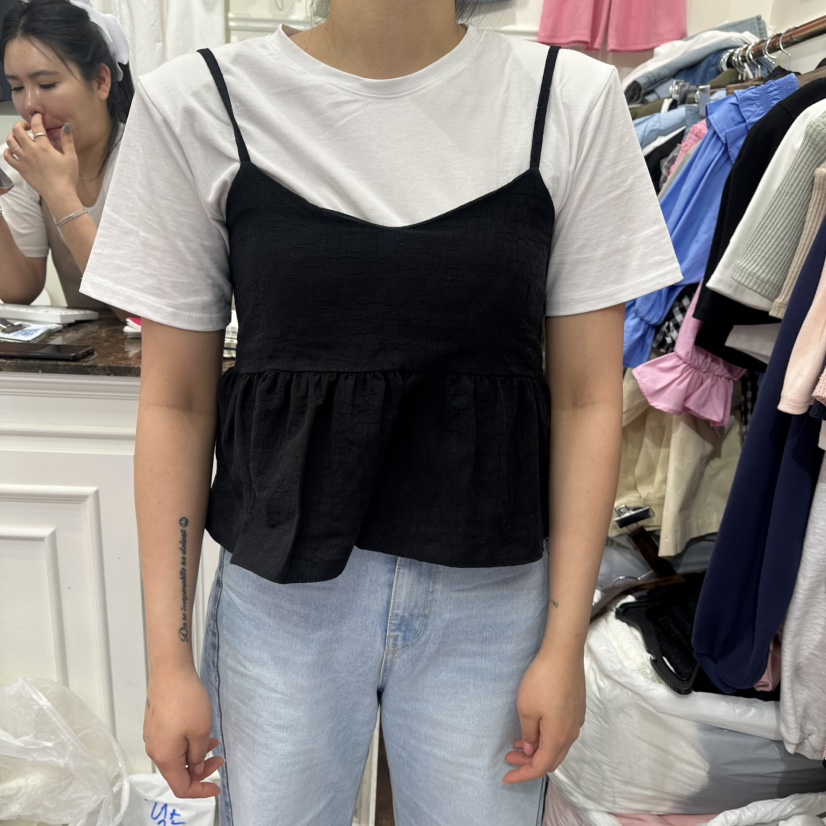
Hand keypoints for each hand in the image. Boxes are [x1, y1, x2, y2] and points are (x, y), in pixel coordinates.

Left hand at [3, 114, 79, 206]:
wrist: (59, 194)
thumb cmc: (67, 177)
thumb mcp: (71, 158)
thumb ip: (67, 141)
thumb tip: (66, 126)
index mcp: (44, 146)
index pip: (36, 126)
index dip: (36, 118)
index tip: (38, 116)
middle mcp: (30, 150)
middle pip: (17, 130)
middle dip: (20, 125)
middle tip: (27, 127)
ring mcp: (23, 159)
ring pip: (10, 141)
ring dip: (12, 136)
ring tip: (19, 137)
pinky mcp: (20, 169)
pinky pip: (7, 156)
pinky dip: (7, 150)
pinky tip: (13, 150)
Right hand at [144, 667, 223, 798]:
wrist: (171, 672)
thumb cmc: (187, 701)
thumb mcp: (201, 732)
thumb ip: (198, 756)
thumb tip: (194, 770)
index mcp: (165, 757)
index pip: (181, 787)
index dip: (200, 791)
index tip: (217, 786)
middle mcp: (155, 750)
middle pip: (177, 772)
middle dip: (200, 770)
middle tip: (220, 757)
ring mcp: (153, 736)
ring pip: (176, 756)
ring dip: (195, 755)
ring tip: (214, 742)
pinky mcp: (155, 724)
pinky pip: (172, 743)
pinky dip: (187, 744)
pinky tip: (199, 731)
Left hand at [503, 646, 585, 783]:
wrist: (564, 655)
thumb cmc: (542, 681)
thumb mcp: (526, 709)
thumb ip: (528, 734)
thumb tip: (531, 749)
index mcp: (558, 738)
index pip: (540, 767)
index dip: (522, 775)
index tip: (505, 777)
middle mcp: (571, 734)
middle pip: (551, 761)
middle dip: (529, 764)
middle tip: (509, 758)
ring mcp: (576, 722)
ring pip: (557, 747)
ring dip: (537, 750)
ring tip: (516, 744)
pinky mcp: (576, 710)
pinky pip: (561, 734)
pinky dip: (546, 739)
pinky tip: (534, 729)